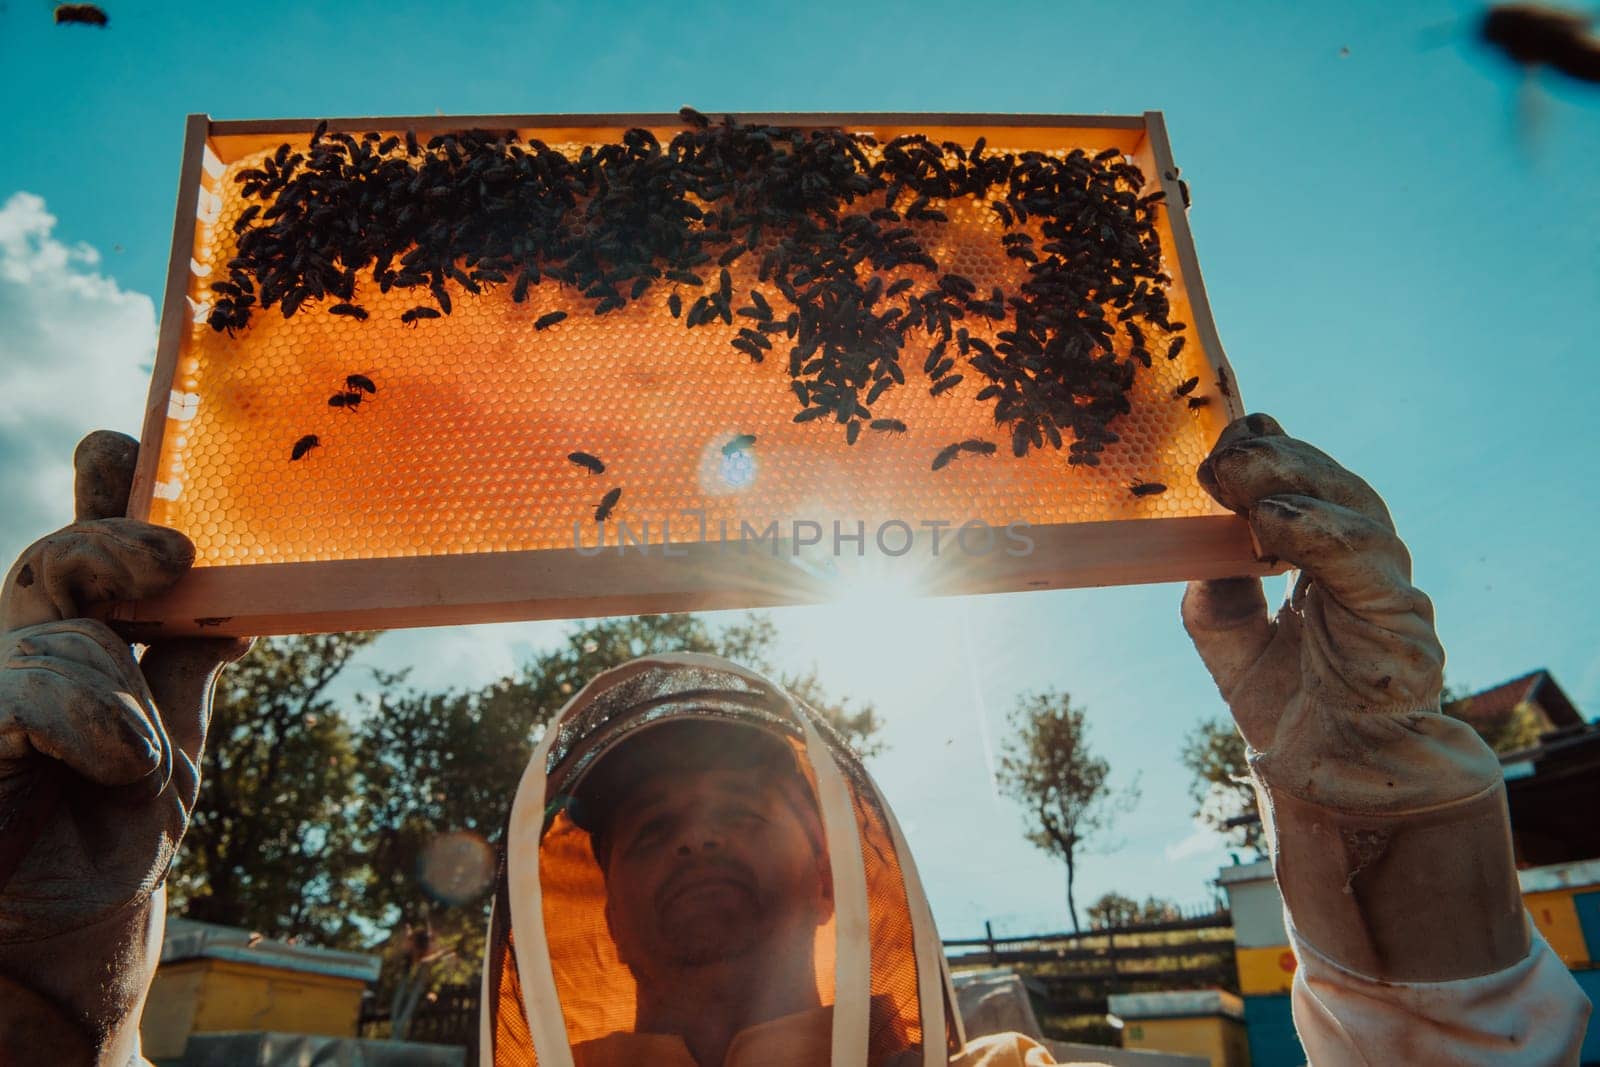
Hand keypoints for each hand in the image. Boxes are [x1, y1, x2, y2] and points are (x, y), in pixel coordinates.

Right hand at [0, 431, 250, 1059]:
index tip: (122, 440)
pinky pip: (15, 700)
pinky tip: (119, 758)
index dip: (100, 493)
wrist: (73, 942)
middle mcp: (23, 659)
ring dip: (110, 685)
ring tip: (143, 755)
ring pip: (43, 632)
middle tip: (173, 551)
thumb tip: (228, 606)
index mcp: (77, 648)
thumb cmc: (112, 838)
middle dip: (107, 542)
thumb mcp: (172, 742)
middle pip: (51, 565)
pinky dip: (77, 721)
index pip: (84, 555)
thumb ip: (181, 666)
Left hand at [1181, 414, 1524, 980]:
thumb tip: (1190, 550)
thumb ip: (1215, 594)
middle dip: (1278, 460)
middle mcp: (1366, 566)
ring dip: (1295, 486)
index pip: (1309, 484)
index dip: (1276, 451)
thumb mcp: (1232, 644)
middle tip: (1225, 451)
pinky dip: (1322, 537)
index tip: (1234, 426)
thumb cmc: (1294, 711)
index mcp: (1328, 558)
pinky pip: (1367, 570)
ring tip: (1241, 474)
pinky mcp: (1405, 633)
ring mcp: (1390, 595)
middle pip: (1333, 488)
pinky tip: (1276, 524)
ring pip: (1356, 515)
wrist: (1335, 789)